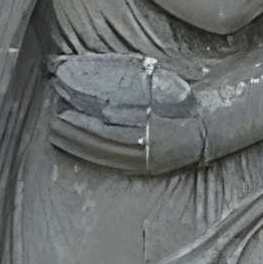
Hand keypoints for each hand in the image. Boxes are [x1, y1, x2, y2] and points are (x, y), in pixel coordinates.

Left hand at [52, 52, 206, 170]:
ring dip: (78, 146)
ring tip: (57, 135)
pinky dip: (92, 156)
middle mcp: (149, 150)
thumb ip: (139, 99)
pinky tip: (76, 149)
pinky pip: (113, 163)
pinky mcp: (145, 167)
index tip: (63, 113)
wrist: (209, 129)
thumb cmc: (185, 106)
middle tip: (53, 123)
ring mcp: (146, 161)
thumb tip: (105, 99)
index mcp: (153, 131)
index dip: (84, 123)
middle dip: (75, 134)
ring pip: (105, 155)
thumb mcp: (164, 96)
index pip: (109, 130)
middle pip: (103, 144)